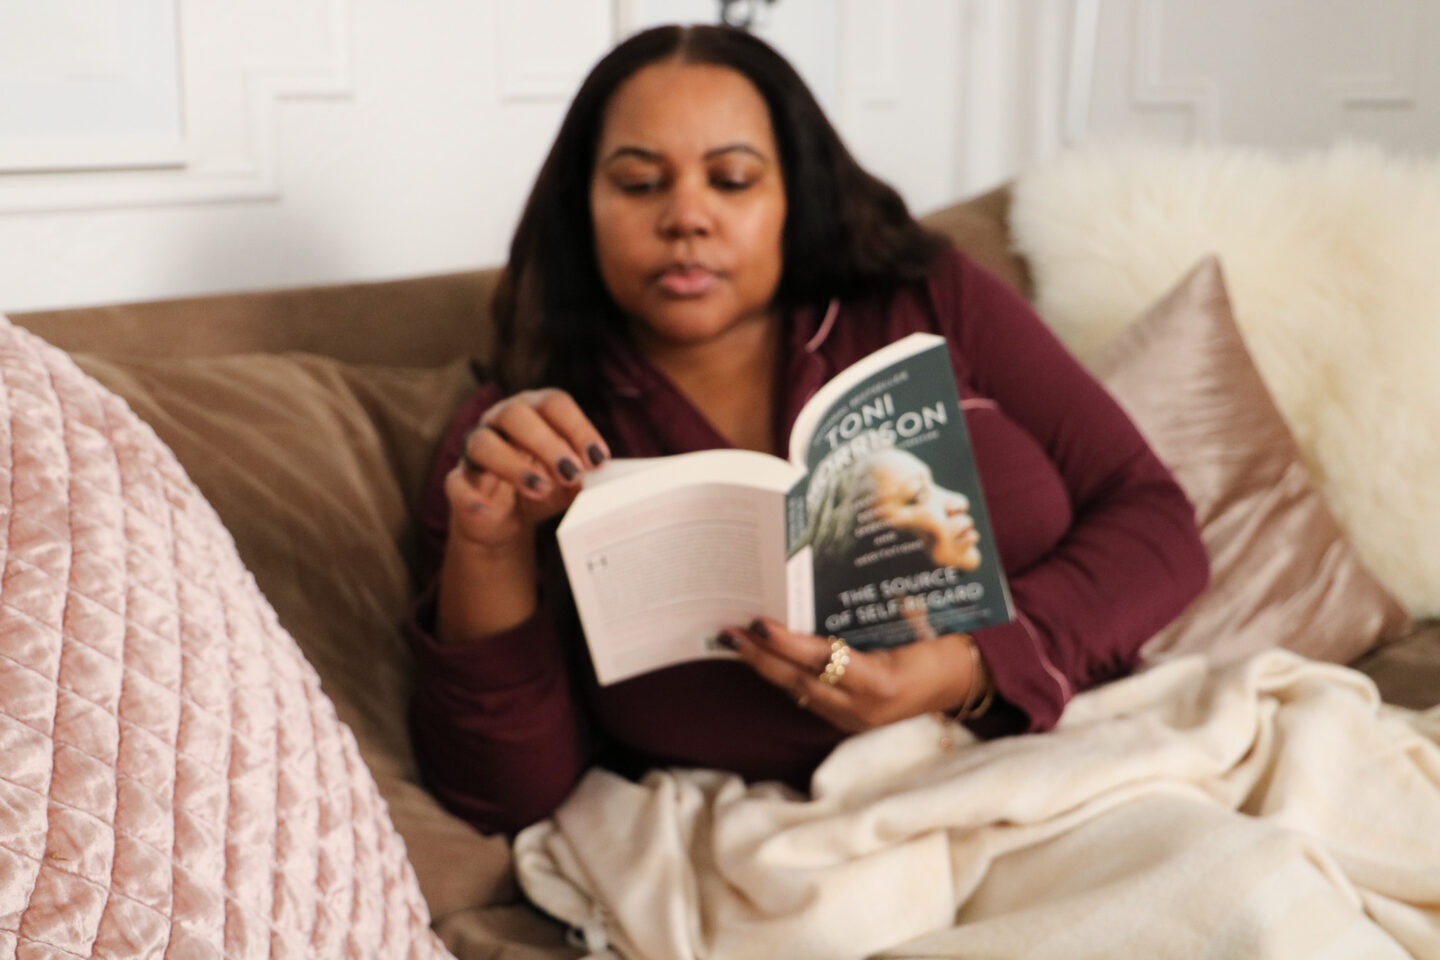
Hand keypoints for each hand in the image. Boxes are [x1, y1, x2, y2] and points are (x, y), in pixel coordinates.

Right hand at [444, 388, 609, 549]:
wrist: (507, 520)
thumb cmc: (544, 487)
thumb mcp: (571, 481)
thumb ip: (588, 476)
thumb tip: (607, 481)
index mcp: (534, 410)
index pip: (554, 403)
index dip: (577, 427)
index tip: (598, 459)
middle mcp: (500, 421)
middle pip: (516, 414)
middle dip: (547, 443)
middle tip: (572, 472)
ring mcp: (475, 449)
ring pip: (483, 443)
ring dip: (514, 465)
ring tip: (542, 488)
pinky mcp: (458, 481)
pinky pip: (458, 483)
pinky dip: (472, 496)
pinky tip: (490, 509)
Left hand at [722, 616, 979, 732]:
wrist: (967, 682)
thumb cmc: (941, 643)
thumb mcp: (911, 623)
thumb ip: (865, 617)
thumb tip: (814, 591)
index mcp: (882, 682)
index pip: (821, 661)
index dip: (787, 643)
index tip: (758, 624)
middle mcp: (863, 709)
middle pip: (798, 682)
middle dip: (759, 657)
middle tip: (727, 632)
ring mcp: (855, 721)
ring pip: (797, 693)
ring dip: (765, 668)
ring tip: (736, 644)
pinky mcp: (851, 723)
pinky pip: (809, 699)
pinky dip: (786, 678)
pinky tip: (766, 661)